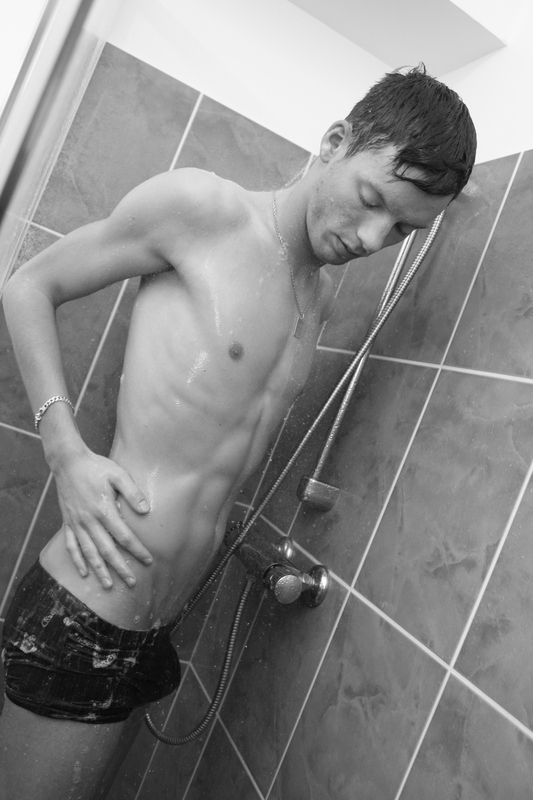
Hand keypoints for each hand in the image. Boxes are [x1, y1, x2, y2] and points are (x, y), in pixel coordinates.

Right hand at [53, 448, 152, 588]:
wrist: (68, 462)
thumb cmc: (96, 467)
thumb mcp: (118, 474)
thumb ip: (132, 492)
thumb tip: (146, 510)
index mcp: (104, 510)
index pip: (124, 536)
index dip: (137, 550)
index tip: (148, 560)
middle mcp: (89, 521)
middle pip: (107, 550)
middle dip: (120, 568)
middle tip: (132, 583)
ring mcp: (76, 523)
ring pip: (89, 553)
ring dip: (100, 570)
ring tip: (109, 585)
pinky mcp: (67, 522)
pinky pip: (71, 545)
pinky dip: (77, 560)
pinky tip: (84, 573)